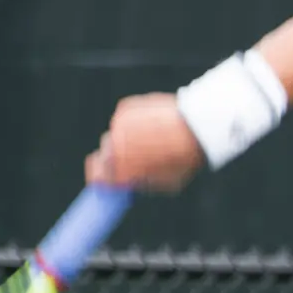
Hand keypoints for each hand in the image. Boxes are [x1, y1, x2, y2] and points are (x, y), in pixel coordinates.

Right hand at [85, 93, 204, 191]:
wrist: (196, 126)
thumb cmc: (184, 159)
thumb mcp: (165, 182)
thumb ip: (140, 183)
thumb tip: (126, 183)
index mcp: (121, 168)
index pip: (95, 175)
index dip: (100, 178)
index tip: (104, 179)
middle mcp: (113, 145)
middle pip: (105, 155)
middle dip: (116, 158)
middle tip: (134, 160)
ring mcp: (117, 125)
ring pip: (115, 135)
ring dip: (126, 140)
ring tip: (151, 140)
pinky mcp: (124, 108)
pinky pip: (123, 120)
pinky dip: (132, 124)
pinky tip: (152, 126)